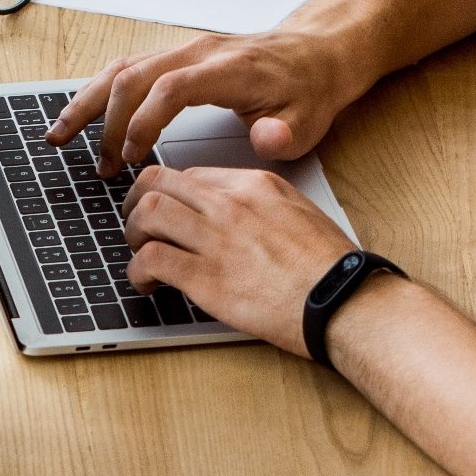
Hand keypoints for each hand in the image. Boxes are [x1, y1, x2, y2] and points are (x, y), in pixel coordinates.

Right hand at [46, 30, 356, 176]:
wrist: (317, 54)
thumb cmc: (308, 88)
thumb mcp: (309, 118)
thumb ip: (285, 132)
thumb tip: (267, 138)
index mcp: (226, 68)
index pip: (169, 87)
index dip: (144, 121)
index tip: (131, 157)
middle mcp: (197, 53)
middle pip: (133, 75)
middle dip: (104, 120)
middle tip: (97, 165)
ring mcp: (183, 51)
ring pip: (121, 68)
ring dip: (87, 102)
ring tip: (60, 135)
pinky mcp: (176, 57)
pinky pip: (128, 69)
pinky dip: (99, 93)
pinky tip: (82, 116)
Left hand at [122, 166, 356, 354]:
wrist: (344, 301)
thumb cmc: (331, 268)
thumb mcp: (298, 213)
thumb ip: (261, 207)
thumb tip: (234, 216)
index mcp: (255, 185)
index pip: (190, 174)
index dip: (167, 193)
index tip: (163, 210)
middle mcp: (231, 204)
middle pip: (159, 182)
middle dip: (136, 202)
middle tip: (134, 224)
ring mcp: (217, 239)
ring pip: (148, 214)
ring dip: (132, 234)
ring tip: (137, 253)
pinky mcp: (207, 278)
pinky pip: (151, 260)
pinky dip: (137, 271)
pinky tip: (145, 284)